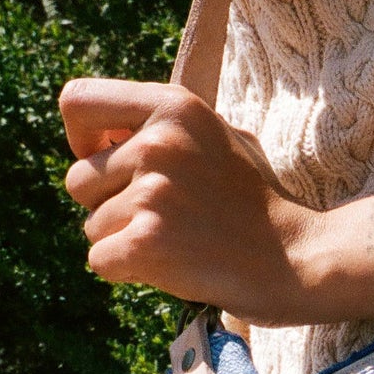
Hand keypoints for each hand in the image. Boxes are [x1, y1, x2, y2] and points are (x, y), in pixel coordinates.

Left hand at [59, 78, 319, 321]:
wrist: (298, 258)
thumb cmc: (259, 203)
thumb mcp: (220, 136)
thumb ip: (164, 127)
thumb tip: (103, 136)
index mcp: (174, 106)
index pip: (76, 101)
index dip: (82, 139)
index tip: (109, 162)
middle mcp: (158, 142)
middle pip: (78, 180)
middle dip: (108, 206)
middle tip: (162, 218)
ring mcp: (152, 193)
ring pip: (92, 227)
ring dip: (125, 242)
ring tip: (179, 242)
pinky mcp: (147, 241)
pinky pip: (100, 261)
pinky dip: (129, 272)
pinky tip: (173, 266)